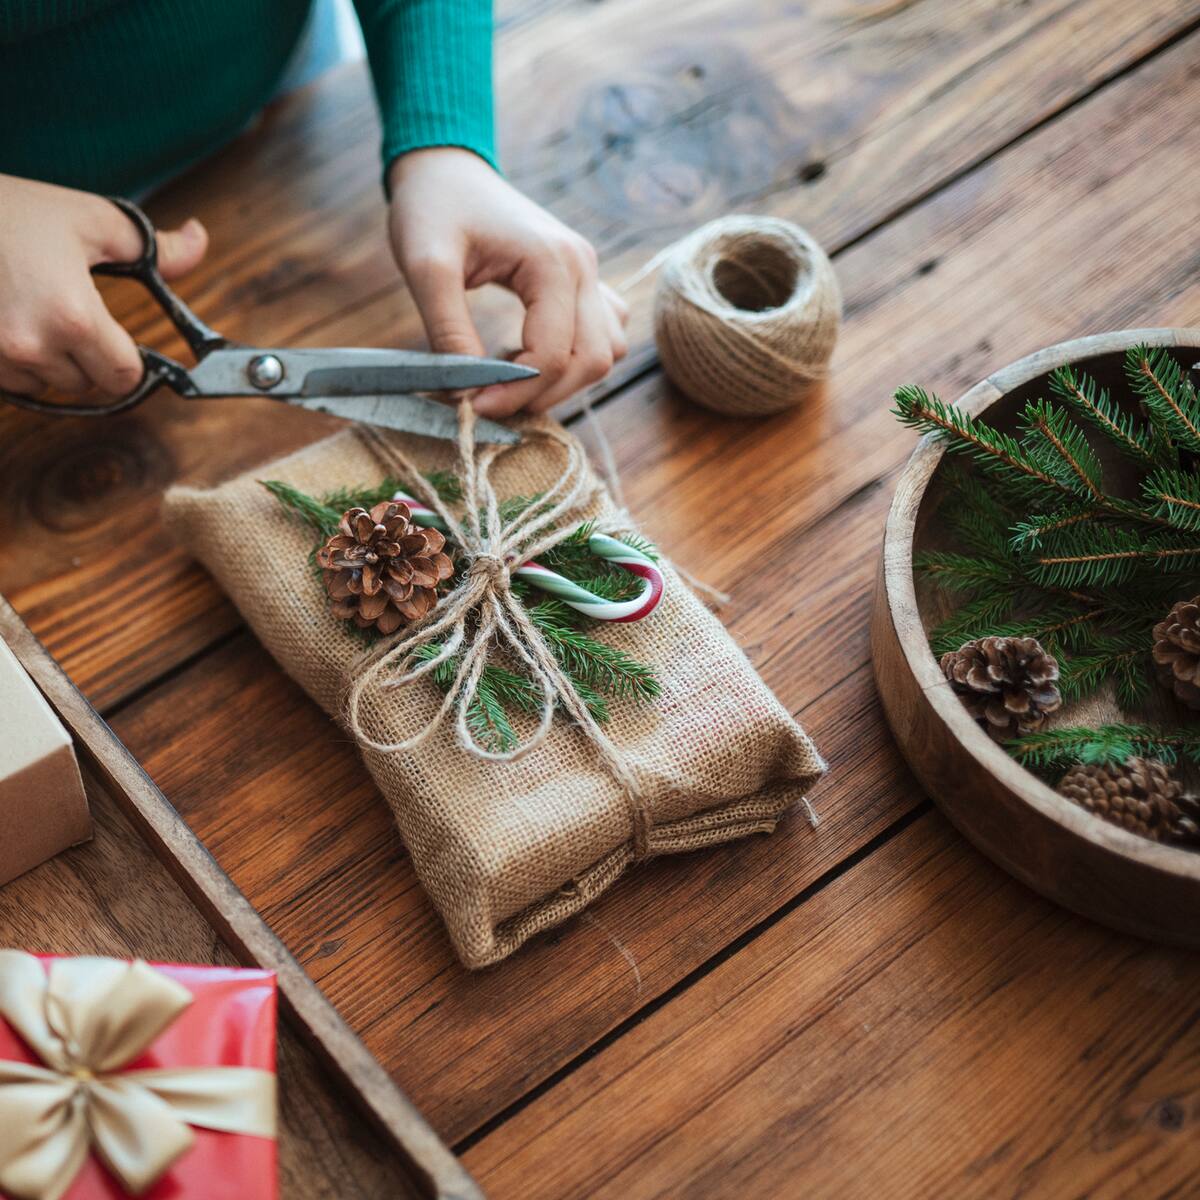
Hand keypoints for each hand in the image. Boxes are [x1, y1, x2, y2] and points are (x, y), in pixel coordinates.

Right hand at [0, 175, 207, 397]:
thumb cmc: (14, 211)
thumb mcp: (91, 220)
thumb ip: (154, 247)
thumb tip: (200, 241)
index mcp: (73, 316)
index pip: (125, 376)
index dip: (130, 360)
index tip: (121, 338)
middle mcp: (32, 345)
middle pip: (88, 384)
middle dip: (90, 357)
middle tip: (71, 311)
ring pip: (49, 385)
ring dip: (51, 361)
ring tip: (33, 309)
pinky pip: (13, 382)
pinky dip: (17, 361)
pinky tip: (8, 320)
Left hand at [387, 148, 627, 416]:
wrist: (447, 167)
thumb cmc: (433, 207)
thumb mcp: (426, 267)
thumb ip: (447, 330)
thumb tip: (465, 391)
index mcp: (553, 262)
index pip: (553, 354)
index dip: (515, 393)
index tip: (472, 406)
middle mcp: (583, 268)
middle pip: (591, 361)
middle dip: (541, 395)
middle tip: (490, 404)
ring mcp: (590, 275)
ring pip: (605, 353)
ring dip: (564, 381)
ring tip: (510, 380)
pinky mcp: (584, 283)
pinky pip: (602, 336)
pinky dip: (573, 360)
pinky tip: (527, 356)